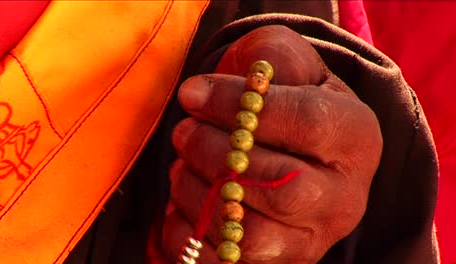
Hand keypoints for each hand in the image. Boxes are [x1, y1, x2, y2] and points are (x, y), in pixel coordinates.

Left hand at [163, 25, 381, 262]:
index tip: (192, 93)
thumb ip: (265, 57)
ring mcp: (313, 240)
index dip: (238, 106)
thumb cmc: (282, 99)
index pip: (306, 121)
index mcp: (356, 138)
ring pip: (252, 235)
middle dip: (215, 155)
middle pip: (281, 187)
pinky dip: (189, 234)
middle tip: (183, 131)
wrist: (288, 146)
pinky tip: (184, 202)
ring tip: (184, 165)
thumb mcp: (285, 63)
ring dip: (200, 196)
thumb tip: (204, 92)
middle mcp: (345, 198)